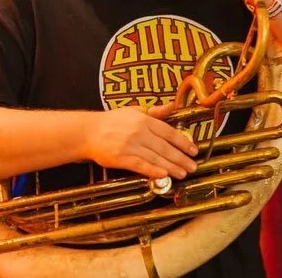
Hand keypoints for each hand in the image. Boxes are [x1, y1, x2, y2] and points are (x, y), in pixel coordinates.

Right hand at [84, 104, 198, 179]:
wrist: (88, 132)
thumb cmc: (112, 121)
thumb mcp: (135, 111)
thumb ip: (155, 111)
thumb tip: (173, 105)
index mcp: (144, 120)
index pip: (169, 132)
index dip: (183, 142)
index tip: (193, 150)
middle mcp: (139, 132)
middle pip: (165, 147)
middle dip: (181, 158)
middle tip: (193, 166)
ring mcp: (130, 146)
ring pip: (156, 158)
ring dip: (172, 167)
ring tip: (183, 173)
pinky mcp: (121, 158)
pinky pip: (140, 166)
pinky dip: (153, 170)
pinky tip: (164, 175)